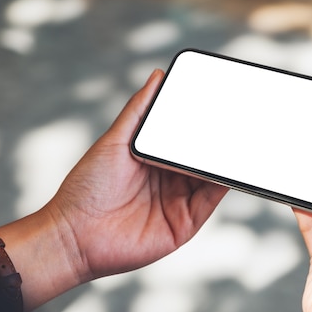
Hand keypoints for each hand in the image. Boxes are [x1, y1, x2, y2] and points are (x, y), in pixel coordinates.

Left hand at [46, 69, 228, 280]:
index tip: (219, 103)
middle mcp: (169, 181)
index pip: (185, 139)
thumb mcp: (114, 141)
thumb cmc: (86, 188)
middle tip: (236, 119)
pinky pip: (208, 201)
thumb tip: (157, 76)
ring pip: (209, 178)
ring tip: (238, 139)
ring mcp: (177, 203)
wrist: (74, 234)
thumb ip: (138, 110)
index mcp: (154, 160)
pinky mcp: (183, 226)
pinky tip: (229, 167)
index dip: (201, 124)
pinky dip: (222, 184)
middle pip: (200, 158)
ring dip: (224, 161)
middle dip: (217, 142)